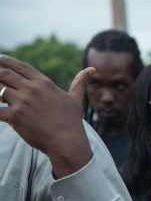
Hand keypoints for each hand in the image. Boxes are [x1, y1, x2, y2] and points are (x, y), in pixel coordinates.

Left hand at [0, 54, 94, 177]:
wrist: (67, 142)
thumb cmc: (72, 121)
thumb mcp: (76, 99)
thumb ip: (79, 82)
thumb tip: (91, 69)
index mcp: (44, 83)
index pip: (21, 67)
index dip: (7, 61)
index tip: (0, 59)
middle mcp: (32, 89)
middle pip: (5, 74)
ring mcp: (23, 102)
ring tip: (0, 99)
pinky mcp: (15, 116)